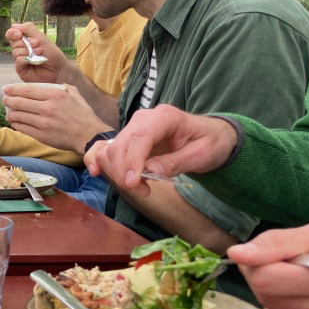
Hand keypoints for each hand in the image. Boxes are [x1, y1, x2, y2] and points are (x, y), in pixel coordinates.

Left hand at [2, 83, 109, 153]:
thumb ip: (63, 86)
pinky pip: (23, 128)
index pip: (27, 89)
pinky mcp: (41, 135)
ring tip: (8, 113)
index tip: (6, 89)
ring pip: (19, 115)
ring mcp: (43, 122)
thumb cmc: (83, 115)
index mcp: (55, 94)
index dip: (13, 89)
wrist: (89, 136)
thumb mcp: (75, 94)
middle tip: (4, 100)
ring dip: (10, 113)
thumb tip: (55, 84)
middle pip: (20, 102)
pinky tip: (14, 122)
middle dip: (8, 100)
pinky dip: (16, 124)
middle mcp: (47, 107)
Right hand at [6, 23, 69, 83]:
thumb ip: (29, 29)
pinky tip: (34, 61)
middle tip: (37, 44)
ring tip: (39, 53)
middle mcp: (21, 50)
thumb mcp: (41, 38)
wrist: (59, 69)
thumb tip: (14, 25)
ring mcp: (20, 60)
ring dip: (28, 51)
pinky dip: (26, 59)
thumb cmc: (53, 54)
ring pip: (15, 51)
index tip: (19, 34)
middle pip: (13, 42)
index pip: (12, 34)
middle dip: (26, 42)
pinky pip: (18, 60)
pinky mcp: (21, 69)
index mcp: (25, 41)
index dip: (12, 33)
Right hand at [84, 104, 237, 196]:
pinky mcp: (127, 137)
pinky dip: (98, 159)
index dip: (132, 161)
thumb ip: (175, 162)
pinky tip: (97, 172)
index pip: (140, 137)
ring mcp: (133, 127)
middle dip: (125, 172)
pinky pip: (105, 147)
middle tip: (144, 192)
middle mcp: (144, 118)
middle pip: (121, 145)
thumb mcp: (201, 155)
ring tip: (139, 187)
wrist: (210, 135)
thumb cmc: (210, 143)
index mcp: (165, 117)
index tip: (132, 183)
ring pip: (111, 149)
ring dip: (116, 172)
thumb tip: (149, 173)